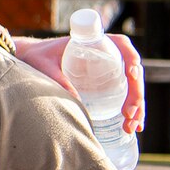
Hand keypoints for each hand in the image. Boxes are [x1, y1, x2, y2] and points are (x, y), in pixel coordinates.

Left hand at [14, 33, 143, 134]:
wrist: (33, 61)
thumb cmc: (38, 57)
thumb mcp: (44, 65)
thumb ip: (57, 78)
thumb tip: (75, 99)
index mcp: (97, 42)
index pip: (122, 46)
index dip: (131, 58)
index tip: (131, 74)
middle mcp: (109, 55)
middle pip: (132, 73)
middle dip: (136, 95)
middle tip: (128, 114)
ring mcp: (111, 71)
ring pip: (132, 88)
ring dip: (137, 108)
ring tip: (132, 127)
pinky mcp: (109, 84)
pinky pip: (126, 97)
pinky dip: (133, 112)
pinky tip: (135, 127)